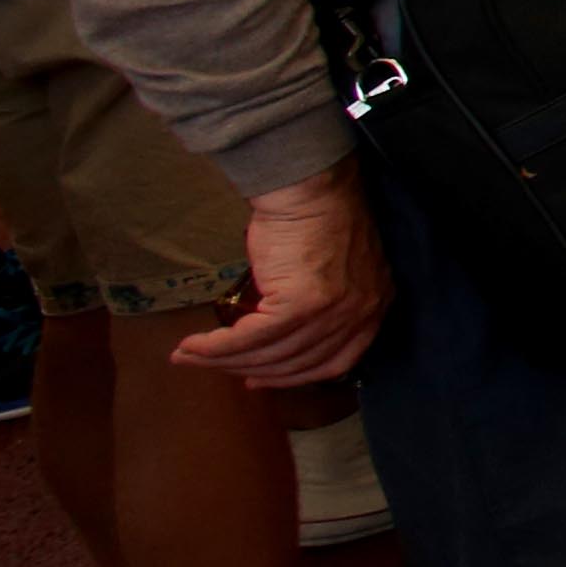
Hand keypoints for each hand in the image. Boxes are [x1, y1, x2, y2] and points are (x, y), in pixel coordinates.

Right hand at [179, 168, 386, 384]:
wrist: (309, 187)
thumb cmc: (312, 221)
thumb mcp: (329, 272)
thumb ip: (315, 308)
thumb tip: (274, 339)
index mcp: (374, 306)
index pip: (334, 362)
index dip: (291, 377)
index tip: (258, 378)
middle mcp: (362, 314)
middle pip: (300, 364)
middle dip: (251, 370)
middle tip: (216, 368)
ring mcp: (335, 311)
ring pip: (274, 354)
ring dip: (226, 360)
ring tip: (191, 356)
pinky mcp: (303, 304)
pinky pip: (253, 338)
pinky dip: (219, 347)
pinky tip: (194, 347)